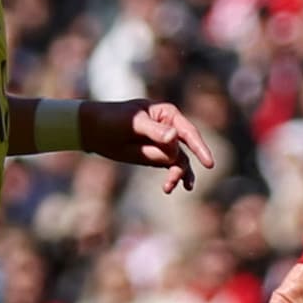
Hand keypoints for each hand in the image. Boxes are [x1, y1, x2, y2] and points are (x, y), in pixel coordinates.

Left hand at [86, 98, 216, 193]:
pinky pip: (171, 167)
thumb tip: (174, 137)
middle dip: (182, 166)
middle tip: (181, 181)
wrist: (92, 130)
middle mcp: (171, 129)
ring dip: (176, 174)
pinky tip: (169, 188)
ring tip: (168, 187)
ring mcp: (165, 144)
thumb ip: (154, 130)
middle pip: (186, 149)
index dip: (199, 147)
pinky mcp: (157, 156)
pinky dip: (172, 177)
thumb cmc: (112, 119)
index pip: (188, 132)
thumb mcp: (132, 123)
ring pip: (180, 161)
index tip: (209, 163)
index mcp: (168, 115)